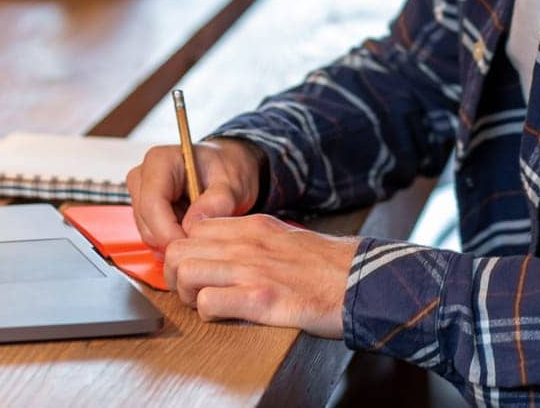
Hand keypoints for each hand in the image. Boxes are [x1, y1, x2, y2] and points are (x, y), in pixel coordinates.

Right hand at [127, 138, 262, 249]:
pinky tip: (190, 231)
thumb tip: (193, 224)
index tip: (193, 244)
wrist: (226, 168)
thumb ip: (218, 202)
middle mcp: (143, 176)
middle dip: (173, 240)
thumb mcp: (232, 183)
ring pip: (147, 234)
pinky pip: (151, 238)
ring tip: (199, 230)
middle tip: (203, 242)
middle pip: (146, 222)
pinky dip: (171, 241)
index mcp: (160, 160)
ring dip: (173, 241)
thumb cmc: (226, 169)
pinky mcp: (143, 211)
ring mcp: (140, 194)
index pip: (152, 203)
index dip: (169, 231)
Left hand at [164, 214, 355, 337]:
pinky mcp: (261, 300)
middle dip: (176, 275)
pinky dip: (207, 313)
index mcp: (252, 226)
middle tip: (194, 291)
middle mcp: (247, 243)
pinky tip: (225, 315)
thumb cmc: (325, 266)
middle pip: (177, 249)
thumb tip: (219, 248)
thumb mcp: (283, 237)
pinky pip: (208, 303)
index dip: (185, 250)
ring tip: (206, 304)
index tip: (194, 267)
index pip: (191, 228)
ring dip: (188, 295)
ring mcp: (252, 270)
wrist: (362, 281)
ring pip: (184, 273)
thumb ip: (250, 238)